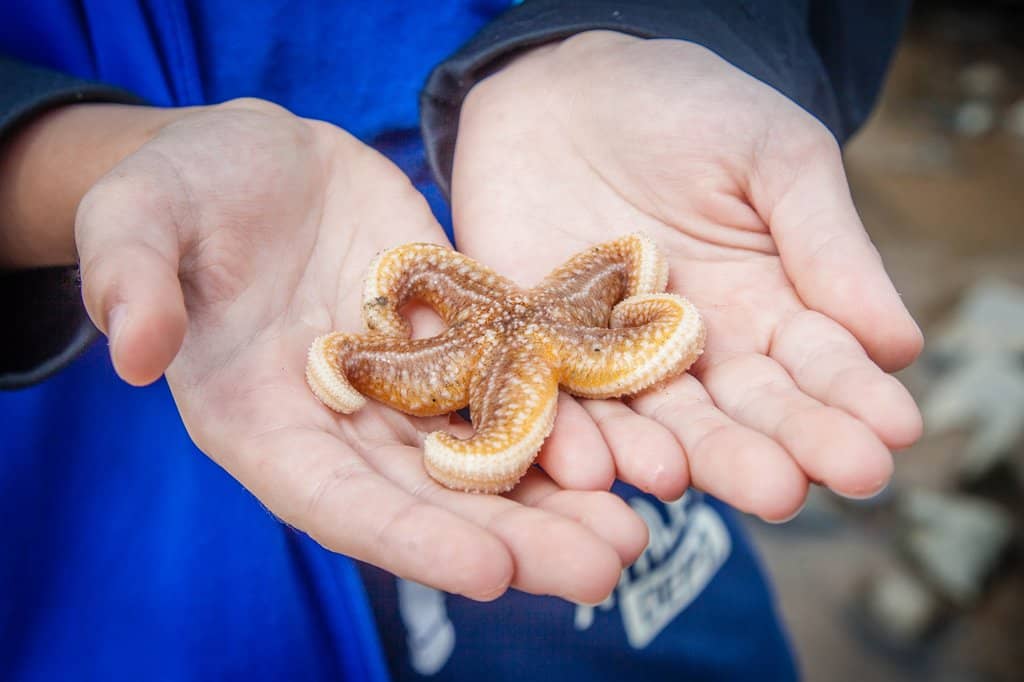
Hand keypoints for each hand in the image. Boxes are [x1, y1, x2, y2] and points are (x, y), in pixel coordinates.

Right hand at [72, 99, 645, 601]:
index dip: (409, 540)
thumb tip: (130, 352)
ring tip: (636, 525)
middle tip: (605, 568)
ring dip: (560, 493)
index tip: (489, 573)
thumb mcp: (135, 214)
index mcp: (259, 422)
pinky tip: (629, 438)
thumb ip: (130, 278)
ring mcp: (403, 386)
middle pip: (432, 499)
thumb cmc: (180, 189)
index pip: (335, 501)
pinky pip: (514, 382)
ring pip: (487, 454)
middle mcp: (341, 424)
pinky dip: (567, 413)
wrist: (258, 159)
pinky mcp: (452, 337)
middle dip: (517, 538)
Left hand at [450, 32, 923, 520]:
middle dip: (760, 452)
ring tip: (679, 478)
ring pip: (648, 422)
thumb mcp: (774, 159)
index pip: (816, 369)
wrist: (567, 88)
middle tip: (786, 489)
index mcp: (769, 310)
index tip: (886, 437)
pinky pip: (556, 400)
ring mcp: (615, 358)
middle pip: (734, 414)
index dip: (849, 403)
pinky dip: (569, 434)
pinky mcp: (541, 350)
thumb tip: (899, 345)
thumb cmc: (689, 110)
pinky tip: (589, 463)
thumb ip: (826, 246)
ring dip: (664, 455)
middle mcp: (696, 351)